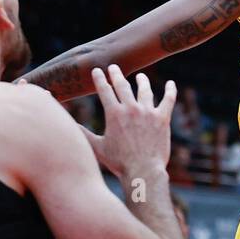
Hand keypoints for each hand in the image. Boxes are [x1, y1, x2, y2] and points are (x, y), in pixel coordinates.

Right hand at [83, 65, 176, 180]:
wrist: (143, 170)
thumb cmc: (119, 162)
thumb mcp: (97, 147)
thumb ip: (83, 134)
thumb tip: (69, 125)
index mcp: (114, 114)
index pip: (104, 90)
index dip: (100, 79)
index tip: (97, 71)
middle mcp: (131, 108)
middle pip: (123, 86)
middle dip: (117, 74)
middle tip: (114, 67)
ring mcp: (148, 112)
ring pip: (145, 90)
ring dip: (142, 81)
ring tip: (140, 76)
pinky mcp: (162, 118)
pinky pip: (168, 100)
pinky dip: (170, 90)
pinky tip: (171, 84)